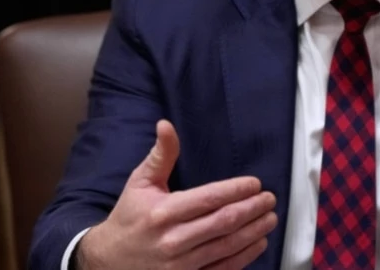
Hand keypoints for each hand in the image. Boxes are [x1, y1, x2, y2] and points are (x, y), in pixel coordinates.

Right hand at [77, 120, 277, 269]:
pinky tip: (258, 243)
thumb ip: (161, 155)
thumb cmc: (129, 217)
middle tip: (270, 199)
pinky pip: (222, 269)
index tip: (255, 183)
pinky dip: (244, 257)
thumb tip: (166, 125)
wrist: (109, 261)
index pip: (208, 199)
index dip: (235, 190)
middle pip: (223, 223)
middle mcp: (173, 240)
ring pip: (227, 247)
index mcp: (162, 212)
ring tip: (270, 218)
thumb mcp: (140, 183)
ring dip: (253, 231)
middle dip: (251, 209)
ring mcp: (180, 265)